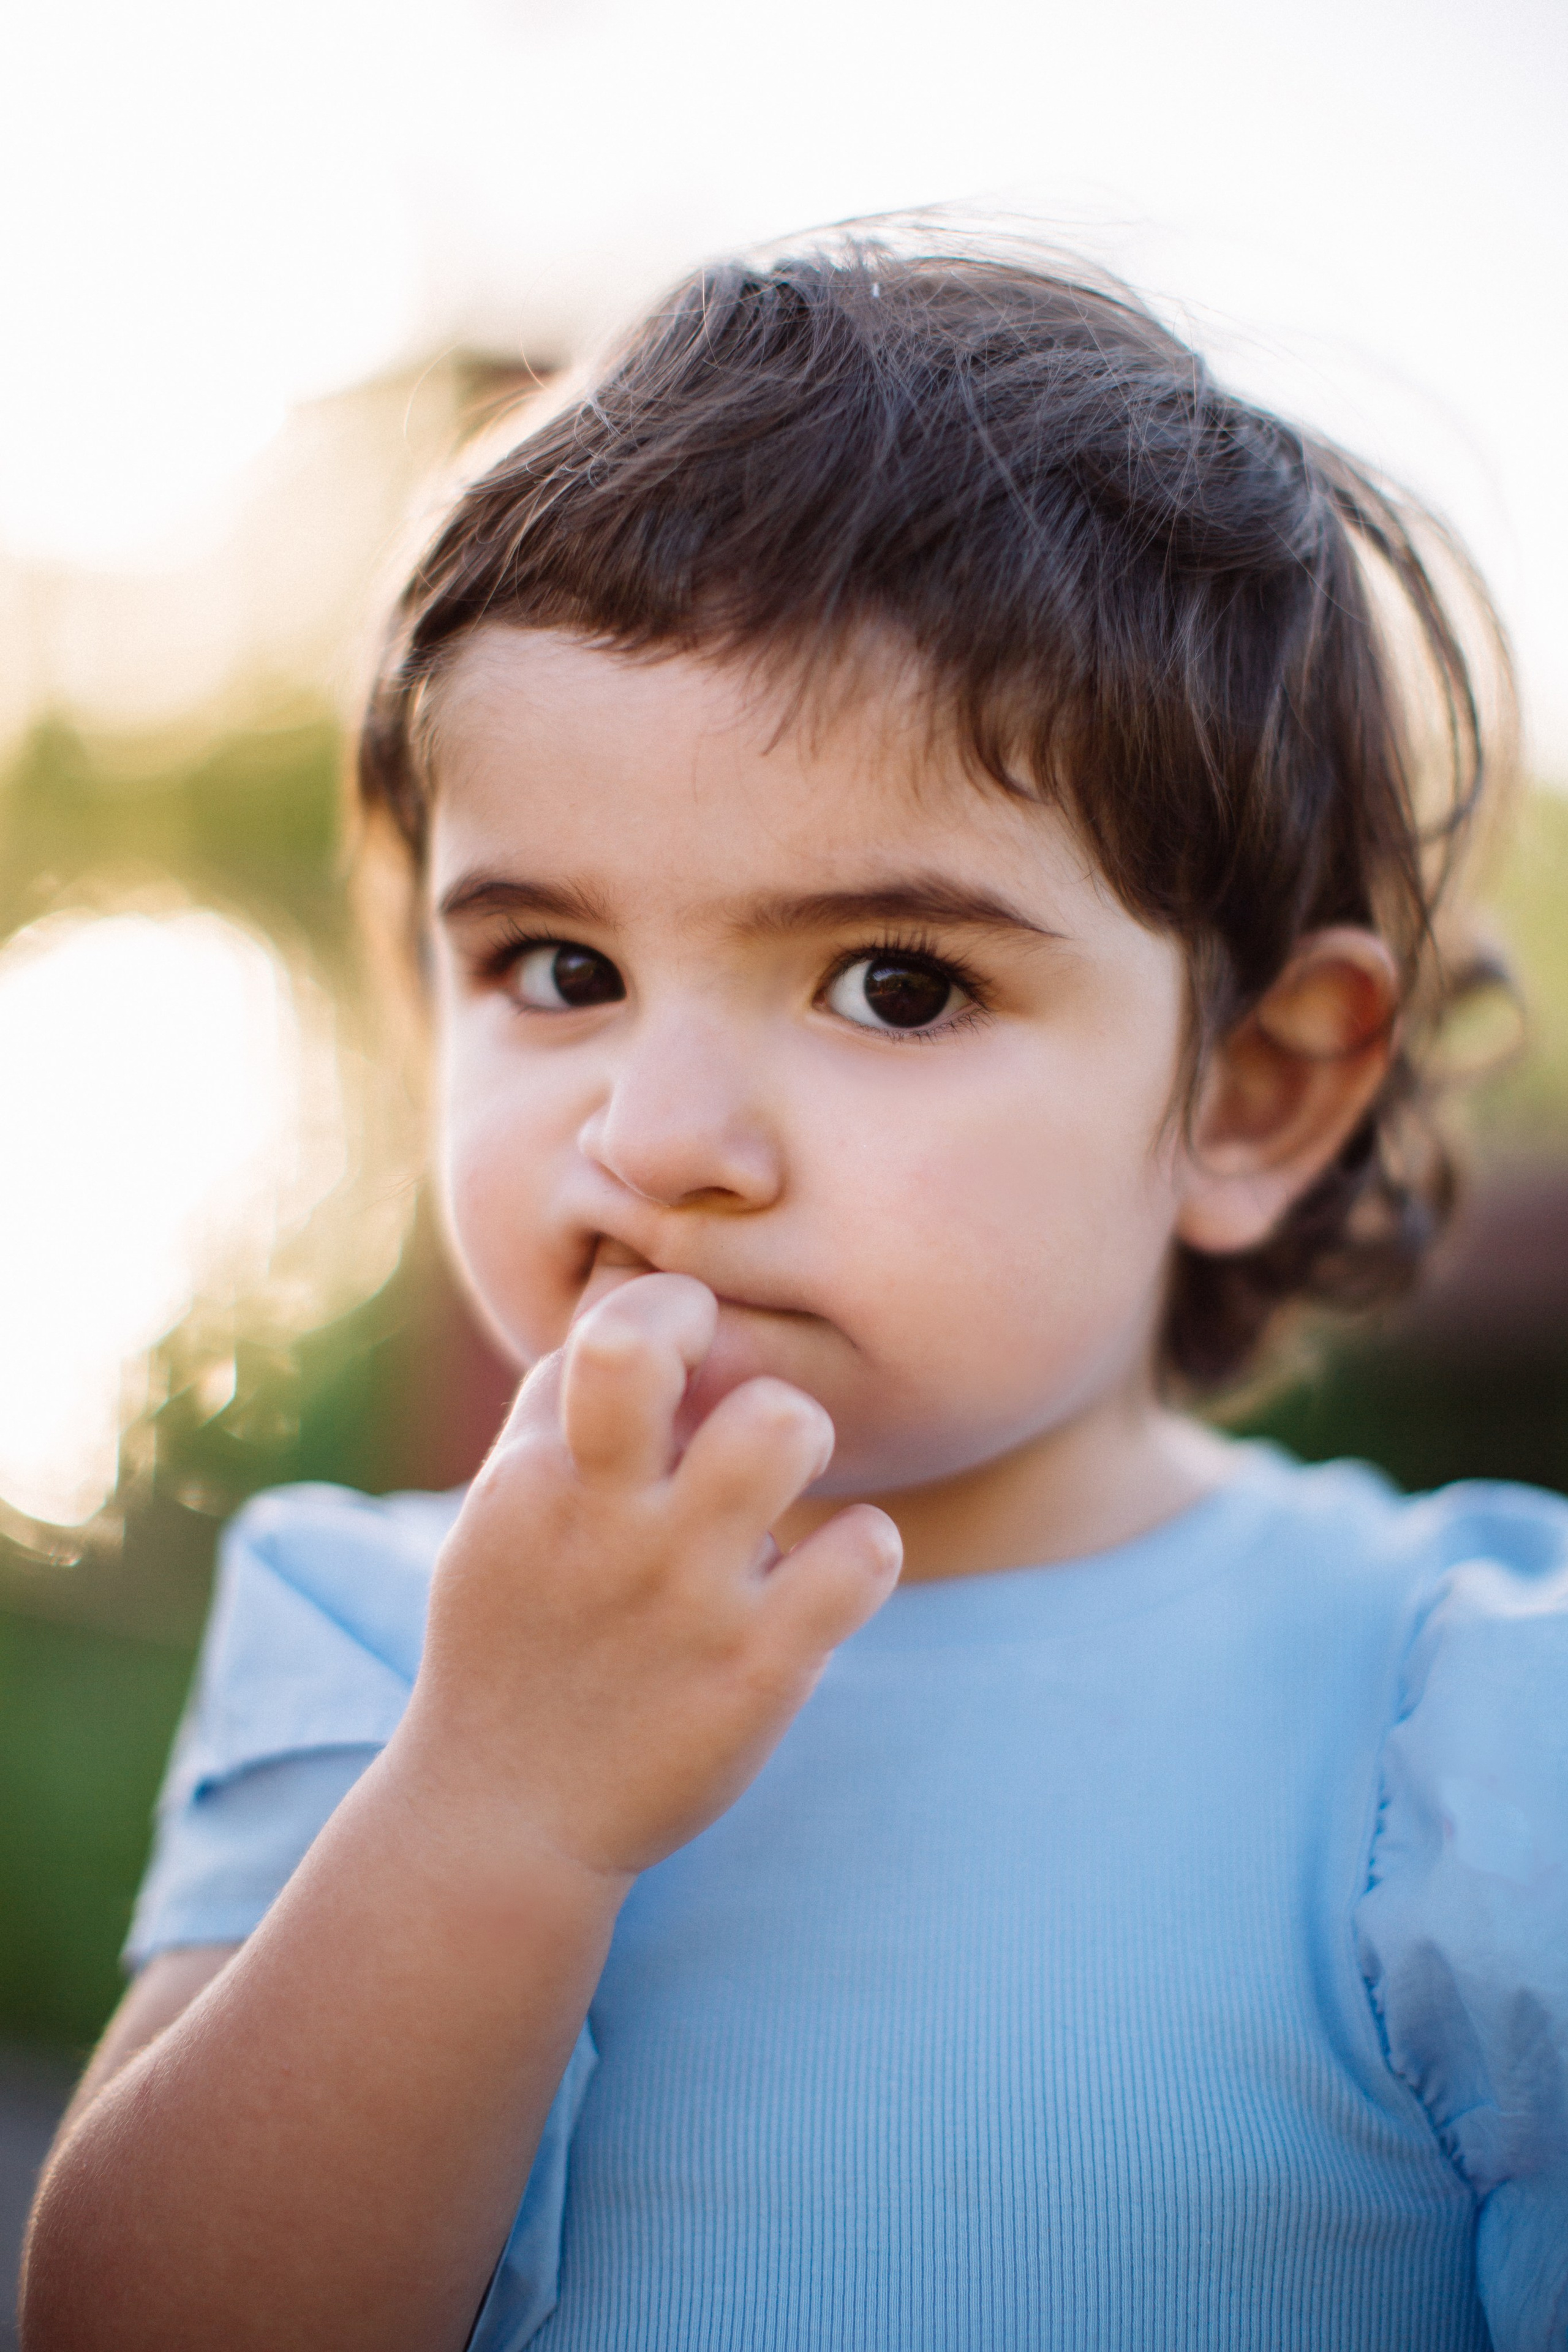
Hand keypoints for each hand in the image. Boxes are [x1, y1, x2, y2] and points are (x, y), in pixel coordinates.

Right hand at [400, 1274, 901, 1879]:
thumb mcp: (504, 1513)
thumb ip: (558, 1406)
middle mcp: (608, 1521)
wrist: (504, 1817)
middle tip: (736, 1409)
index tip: (689, 1354)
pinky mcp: (757, 1671)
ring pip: (782, 1427)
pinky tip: (827, 1579)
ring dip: (801, 1438)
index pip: (617, 1322)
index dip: (673, 1310)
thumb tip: (630, 1295)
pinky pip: (862, 1555)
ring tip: (780, 1493)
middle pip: (652, 1347)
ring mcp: (685, 1595)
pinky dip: (864, 1551)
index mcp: (540, 1476)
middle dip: (723, 1344)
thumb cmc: (517, 1638)